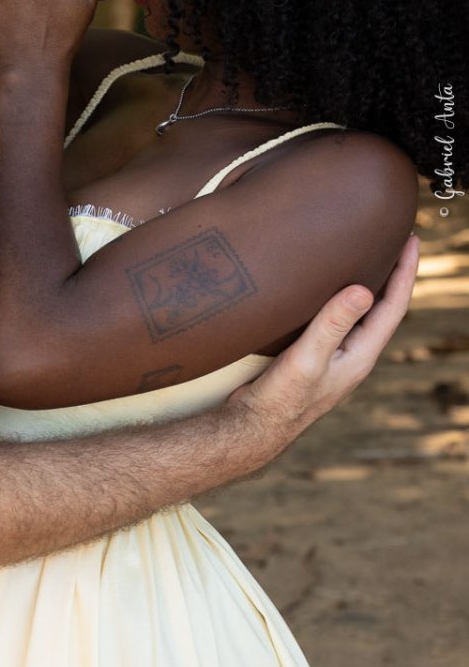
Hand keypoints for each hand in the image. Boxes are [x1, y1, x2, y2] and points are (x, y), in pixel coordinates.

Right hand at [228, 233, 419, 452]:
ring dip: (371, 283)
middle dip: (393, 273)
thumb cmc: (283, 398)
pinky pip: (339, 319)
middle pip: (384, 307)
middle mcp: (354, 354)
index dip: (405, 272)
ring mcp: (336, 355)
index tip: (412, 240)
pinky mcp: (316, 354)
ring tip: (370, 254)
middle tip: (396, 239)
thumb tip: (363, 291)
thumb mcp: (309, 358)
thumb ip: (333, 324)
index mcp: (361, 355)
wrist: (255, 427)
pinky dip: (343, 297)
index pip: (393, 306)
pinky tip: (329, 286)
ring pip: (362, 313)